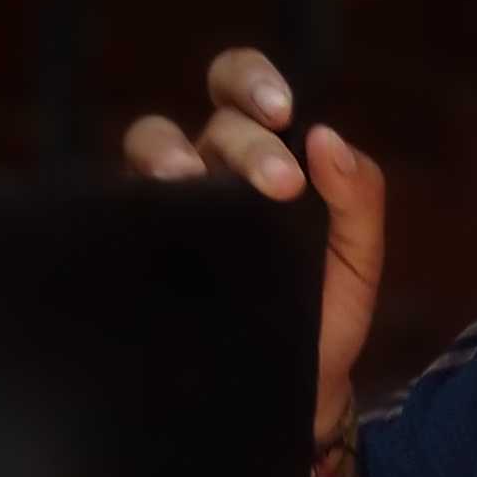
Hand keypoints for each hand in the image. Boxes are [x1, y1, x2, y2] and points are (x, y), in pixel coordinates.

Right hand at [123, 48, 384, 437]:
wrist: (299, 395)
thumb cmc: (325, 315)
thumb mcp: (357, 259)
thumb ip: (359, 199)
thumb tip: (327, 137)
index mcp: (255, 158)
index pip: (236, 92)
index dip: (251, 81)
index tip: (283, 112)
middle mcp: (204, 174)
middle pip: (205, 125)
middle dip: (242, 141)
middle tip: (281, 185)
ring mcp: (167, 214)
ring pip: (144, 150)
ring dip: (164, 154)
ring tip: (187, 180)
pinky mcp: (138, 256)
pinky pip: (117, 215)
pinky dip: (129, 206)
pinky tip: (152, 222)